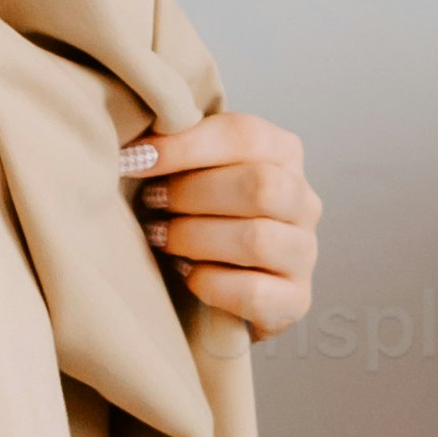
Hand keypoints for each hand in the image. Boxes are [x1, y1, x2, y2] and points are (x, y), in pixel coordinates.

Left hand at [123, 111, 319, 340]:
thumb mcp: (191, 171)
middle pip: (259, 186)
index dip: (185, 145)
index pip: (245, 135)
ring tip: (160, 236)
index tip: (135, 158)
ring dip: (194, 237)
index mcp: (283, 154)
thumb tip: (133, 143)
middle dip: (192, 194)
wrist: (210, 292)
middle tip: (151, 201)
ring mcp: (304, 254)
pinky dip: (208, 283)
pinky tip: (185, 274)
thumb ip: (178, 147)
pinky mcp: (295, 301)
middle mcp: (303, 201)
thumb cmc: (196, 216)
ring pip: (256, 239)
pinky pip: (253, 292)